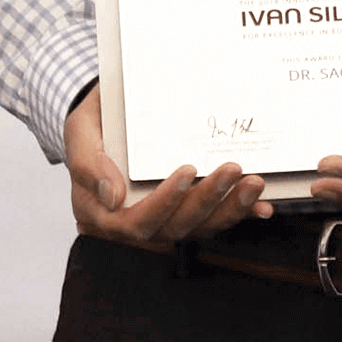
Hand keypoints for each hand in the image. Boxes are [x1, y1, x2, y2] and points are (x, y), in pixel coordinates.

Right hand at [62, 82, 269, 250]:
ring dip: (231, 208)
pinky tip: (262, 204)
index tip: (186, 171)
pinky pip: (214, 218)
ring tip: (254, 182)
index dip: (163, 202)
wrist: (108, 115)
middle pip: (176, 226)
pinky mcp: (187, 209)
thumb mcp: (79, 133)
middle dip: (208, 199)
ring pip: (200, 225)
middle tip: (233, 169)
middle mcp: (135, 224)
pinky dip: (239, 212)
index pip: (136, 222)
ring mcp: (164, 219)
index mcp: (103, 214)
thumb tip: (112, 196)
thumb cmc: (93, 125)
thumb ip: (89, 164)